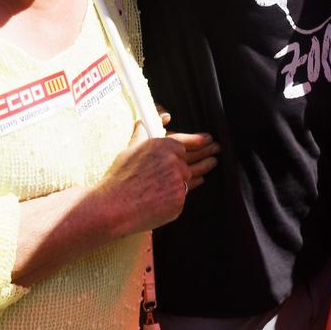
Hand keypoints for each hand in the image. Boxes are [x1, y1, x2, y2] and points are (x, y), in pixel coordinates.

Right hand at [97, 131, 217, 234]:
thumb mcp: (129, 150)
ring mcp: (178, 181)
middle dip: (205, 153)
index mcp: (161, 146)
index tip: (207, 139)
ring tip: (212, 162)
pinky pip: (184, 193)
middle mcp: (173, 162)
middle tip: (216, 149)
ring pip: (190, 176)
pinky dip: (184, 189)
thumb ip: (141, 136)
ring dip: (203, 168)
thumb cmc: (119, 179)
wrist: (115, 206)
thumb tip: (143, 123)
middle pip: (191, 159)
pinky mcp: (179, 200)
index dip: (197, 140)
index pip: (183, 142)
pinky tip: (198, 182)